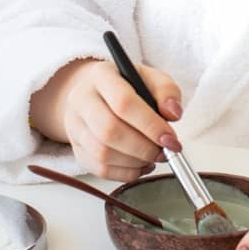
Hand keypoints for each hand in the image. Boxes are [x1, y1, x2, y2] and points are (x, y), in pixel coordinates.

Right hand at [31, 58, 183, 181]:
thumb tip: (173, 114)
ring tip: (154, 156)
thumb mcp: (149, 77)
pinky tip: (141, 164)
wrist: (94, 92)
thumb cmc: (125, 86)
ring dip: (136, 161)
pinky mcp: (77, 149)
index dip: (150, 125)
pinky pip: (100, 169)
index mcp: (100, 76)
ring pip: (103, 154)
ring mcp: (75, 127)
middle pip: (109, 131)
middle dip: (144, 147)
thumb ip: (166, 91)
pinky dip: (126, 173)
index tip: (170, 139)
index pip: (123, 103)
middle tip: (164, 151)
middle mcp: (81, 101)